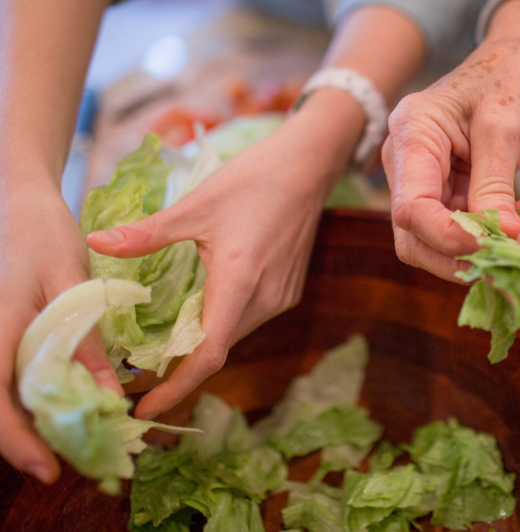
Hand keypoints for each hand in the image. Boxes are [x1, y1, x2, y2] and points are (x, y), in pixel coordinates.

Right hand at [0, 176, 121, 482]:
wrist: (18, 204)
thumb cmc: (43, 236)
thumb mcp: (72, 287)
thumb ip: (86, 343)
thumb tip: (109, 397)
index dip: (18, 442)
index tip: (50, 468)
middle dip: (26, 441)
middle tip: (70, 460)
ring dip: (27, 423)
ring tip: (71, 439)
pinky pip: (5, 377)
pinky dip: (29, 398)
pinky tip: (62, 402)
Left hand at [86, 92, 358, 419]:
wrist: (306, 168)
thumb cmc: (252, 180)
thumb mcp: (196, 204)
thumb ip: (147, 233)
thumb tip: (95, 242)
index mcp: (239, 281)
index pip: (209, 354)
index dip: (176, 387)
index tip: (144, 410)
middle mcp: (265, 299)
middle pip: (218, 348)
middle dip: (178, 368)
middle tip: (137, 375)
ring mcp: (280, 297)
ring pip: (234, 335)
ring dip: (200, 345)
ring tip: (161, 347)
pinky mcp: (287, 291)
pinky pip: (248, 320)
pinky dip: (220, 325)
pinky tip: (199, 312)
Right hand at [383, 0, 519, 280]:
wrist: (516, 64)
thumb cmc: (507, 79)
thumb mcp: (504, 127)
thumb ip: (495, 185)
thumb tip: (502, 238)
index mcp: (411, 137)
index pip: (410, 207)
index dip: (446, 236)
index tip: (489, 247)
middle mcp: (406, 164)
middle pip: (412, 235)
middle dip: (455, 257)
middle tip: (504, 261)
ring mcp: (422, 182)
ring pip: (431, 242)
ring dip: (472, 254)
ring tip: (515, 242)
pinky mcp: (444, 194)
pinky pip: (455, 232)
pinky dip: (484, 239)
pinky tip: (516, 225)